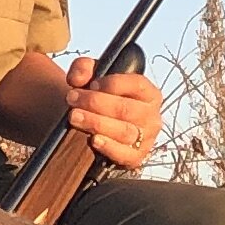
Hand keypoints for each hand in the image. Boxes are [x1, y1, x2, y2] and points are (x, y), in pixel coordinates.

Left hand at [64, 55, 162, 171]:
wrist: (98, 124)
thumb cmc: (100, 97)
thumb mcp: (93, 76)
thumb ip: (84, 68)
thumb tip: (77, 78)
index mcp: (149, 93)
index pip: (137, 84)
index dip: (113, 83)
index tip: (91, 84)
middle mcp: (152, 116)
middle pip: (126, 109)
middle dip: (96, 103)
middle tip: (72, 99)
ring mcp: (146, 139)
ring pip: (124, 131)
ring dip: (96, 123)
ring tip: (74, 116)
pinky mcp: (136, 157)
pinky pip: (125, 154)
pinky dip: (109, 148)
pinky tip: (93, 139)